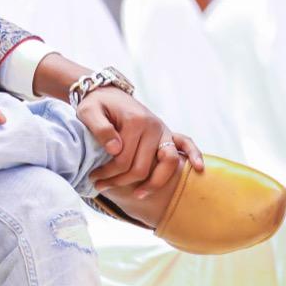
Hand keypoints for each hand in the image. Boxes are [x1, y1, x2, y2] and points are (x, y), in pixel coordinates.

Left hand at [75, 86, 203, 197]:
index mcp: (134, 121)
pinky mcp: (168, 131)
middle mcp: (152, 125)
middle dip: (121, 181)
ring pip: (167, 163)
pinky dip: (194, 155)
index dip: (108, 173)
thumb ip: (100, 129)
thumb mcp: (88, 112)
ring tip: (137, 195)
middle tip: (101, 185)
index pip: (123, 160)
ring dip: (153, 183)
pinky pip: (186, 143)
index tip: (94, 178)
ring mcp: (163, 129)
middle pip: (142, 167)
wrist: (108, 91)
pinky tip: (198, 168)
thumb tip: (115, 150)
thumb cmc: (96, 104)